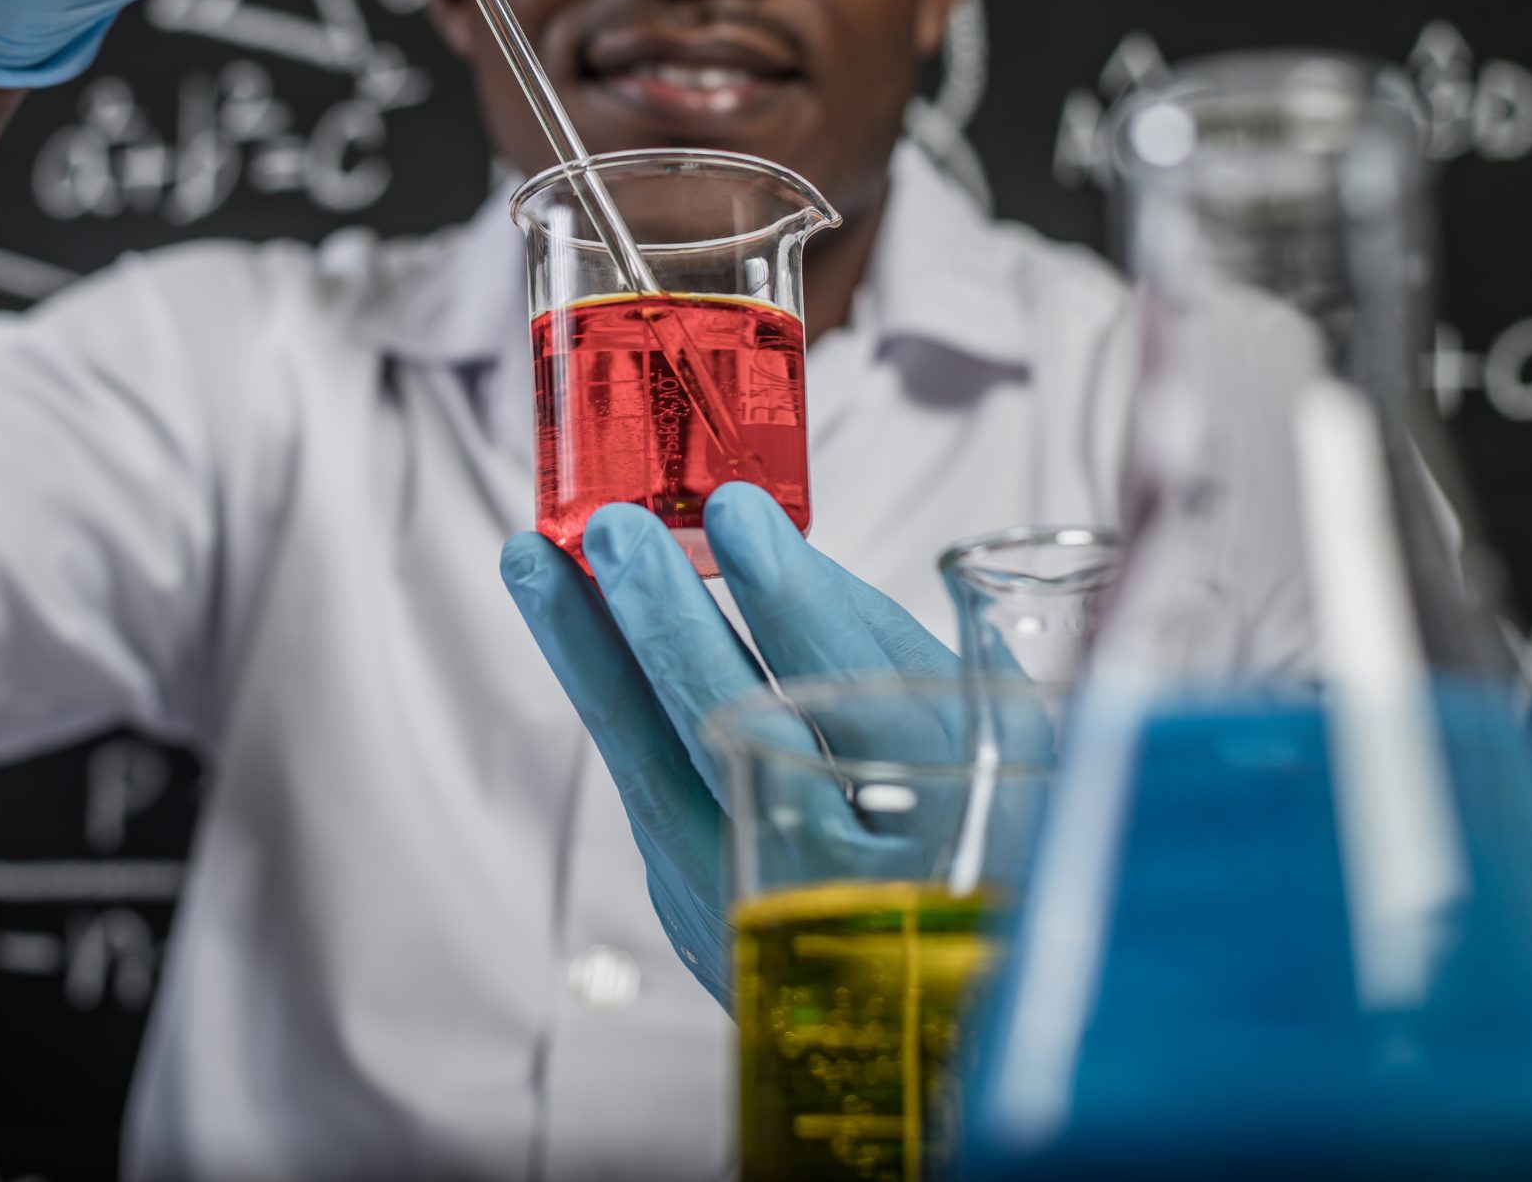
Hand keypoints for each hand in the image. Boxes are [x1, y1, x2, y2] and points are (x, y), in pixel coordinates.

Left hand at [498, 483, 969, 1006]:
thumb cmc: (985, 839)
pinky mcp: (698, 911)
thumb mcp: (997, 745)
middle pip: (733, 735)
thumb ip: (895, 653)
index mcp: (950, 830)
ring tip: (534, 561)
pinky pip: (648, 787)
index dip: (791, 601)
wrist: (945, 1019)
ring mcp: (753, 907)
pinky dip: (608, 700)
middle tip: (615, 526)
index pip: (857, 701)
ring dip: (587, 655)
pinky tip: (572, 625)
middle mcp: (841, 883)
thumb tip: (772, 550)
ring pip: (652, 769)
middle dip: (665, 621)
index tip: (734, 513)